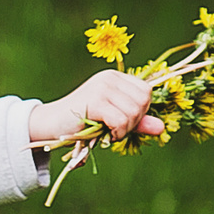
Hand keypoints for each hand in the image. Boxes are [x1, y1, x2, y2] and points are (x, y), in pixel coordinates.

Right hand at [30, 69, 162, 146]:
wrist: (51, 123)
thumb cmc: (82, 122)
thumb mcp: (114, 120)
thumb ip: (137, 121)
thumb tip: (161, 128)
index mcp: (115, 77)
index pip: (146, 91)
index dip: (142, 111)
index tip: (126, 122)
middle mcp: (109, 78)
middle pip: (143, 102)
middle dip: (135, 122)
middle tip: (117, 130)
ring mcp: (102, 88)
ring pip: (133, 112)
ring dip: (125, 130)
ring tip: (109, 132)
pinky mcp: (94, 101)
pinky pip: (120, 120)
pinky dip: (117, 133)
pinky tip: (106, 135)